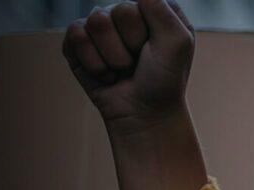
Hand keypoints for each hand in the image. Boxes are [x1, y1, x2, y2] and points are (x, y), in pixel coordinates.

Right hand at [62, 0, 195, 138]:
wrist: (144, 115)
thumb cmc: (165, 79)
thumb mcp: (178, 42)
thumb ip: (160, 8)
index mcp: (151, 5)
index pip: (139, 0)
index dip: (146, 30)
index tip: (155, 48)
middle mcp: (125, 11)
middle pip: (116, 11)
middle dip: (129, 46)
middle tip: (138, 62)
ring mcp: (101, 26)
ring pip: (95, 23)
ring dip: (112, 58)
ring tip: (122, 69)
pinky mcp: (78, 43)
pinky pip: (75, 37)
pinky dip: (93, 64)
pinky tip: (105, 74)